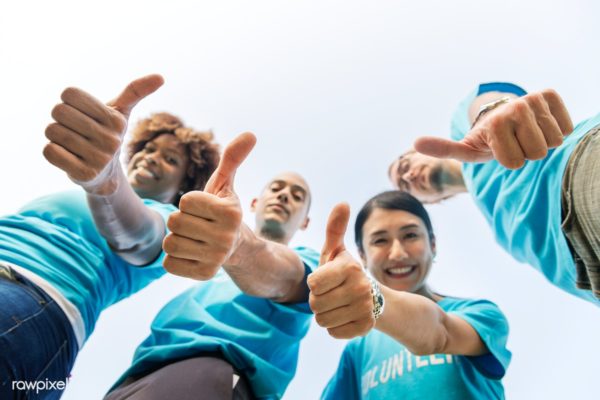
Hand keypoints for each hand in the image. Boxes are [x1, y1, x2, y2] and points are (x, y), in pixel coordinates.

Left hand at [44, 74, 163, 193]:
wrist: (105, 175)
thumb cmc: (107, 135)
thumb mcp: (121, 112)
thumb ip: (136, 91)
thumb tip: (161, 77)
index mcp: (116, 120)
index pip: (69, 93)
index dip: (68, 102)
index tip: (81, 113)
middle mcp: (110, 140)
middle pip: (58, 111)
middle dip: (59, 119)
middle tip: (74, 130)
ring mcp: (98, 158)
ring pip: (52, 131)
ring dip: (56, 136)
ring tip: (72, 144)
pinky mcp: (83, 174)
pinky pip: (49, 151)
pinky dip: (53, 151)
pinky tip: (68, 156)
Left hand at [162, 132, 256, 279]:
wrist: (236, 249)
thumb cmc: (222, 211)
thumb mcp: (225, 184)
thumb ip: (232, 158)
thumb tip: (250, 134)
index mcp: (231, 212)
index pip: (185, 201)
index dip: (190, 203)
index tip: (205, 210)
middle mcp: (226, 237)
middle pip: (175, 222)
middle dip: (182, 222)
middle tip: (198, 227)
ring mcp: (216, 259)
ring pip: (170, 243)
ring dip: (177, 240)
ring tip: (194, 240)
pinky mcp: (204, 275)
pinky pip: (169, 263)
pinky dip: (175, 259)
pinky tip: (192, 255)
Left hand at [307, 203, 374, 338]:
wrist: (373, 298)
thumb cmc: (345, 272)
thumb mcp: (336, 251)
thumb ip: (334, 229)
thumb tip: (342, 203)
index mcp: (350, 268)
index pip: (312, 284)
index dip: (315, 283)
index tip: (327, 279)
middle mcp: (361, 288)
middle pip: (315, 304)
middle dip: (319, 300)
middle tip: (333, 294)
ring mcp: (365, 310)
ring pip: (322, 321)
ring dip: (326, 315)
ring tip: (339, 305)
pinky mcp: (366, 328)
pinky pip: (333, 332)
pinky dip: (336, 327)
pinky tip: (346, 316)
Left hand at [414, 89, 573, 168]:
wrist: (503, 116)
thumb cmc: (486, 140)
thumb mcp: (465, 148)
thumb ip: (444, 148)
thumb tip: (415, 142)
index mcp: (493, 123)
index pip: (514, 163)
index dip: (508, 162)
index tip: (500, 150)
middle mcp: (514, 107)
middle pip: (536, 153)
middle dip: (526, 153)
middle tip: (514, 143)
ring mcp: (532, 99)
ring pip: (553, 141)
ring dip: (542, 142)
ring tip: (525, 134)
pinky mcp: (549, 95)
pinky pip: (565, 128)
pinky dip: (556, 131)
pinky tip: (539, 125)